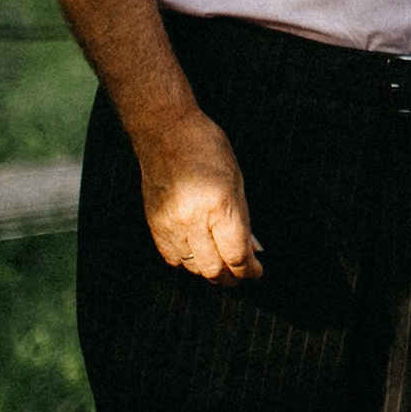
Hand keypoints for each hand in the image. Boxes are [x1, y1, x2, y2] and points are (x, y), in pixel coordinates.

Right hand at [135, 109, 262, 281]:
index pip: (236, 255)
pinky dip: (188, 262)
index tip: (256, 272)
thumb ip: (244, 220)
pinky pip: (172, 258)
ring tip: (222, 265)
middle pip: (214, 268)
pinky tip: (198, 255)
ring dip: (210, 270)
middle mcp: (192, 218)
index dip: (249, 270)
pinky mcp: (154, 224)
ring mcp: (170, 223)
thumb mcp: (237, 181)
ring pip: (193, 266)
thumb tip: (253, 250)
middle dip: (231, 277)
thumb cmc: (207, 149)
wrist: (165, 134)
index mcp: (219, 205)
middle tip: (240, 275)